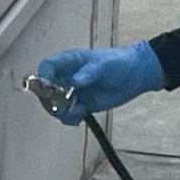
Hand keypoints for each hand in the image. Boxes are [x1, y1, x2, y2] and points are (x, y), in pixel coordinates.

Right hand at [36, 42, 163, 124]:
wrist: (136, 75)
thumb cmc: (119, 62)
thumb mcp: (103, 65)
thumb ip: (87, 73)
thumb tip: (72, 82)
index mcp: (70, 62)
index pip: (47, 67)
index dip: (43, 77)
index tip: (48, 88)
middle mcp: (67, 77)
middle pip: (45, 90)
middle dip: (51, 99)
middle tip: (64, 103)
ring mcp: (73, 92)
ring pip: (54, 105)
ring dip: (61, 111)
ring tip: (78, 110)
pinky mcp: (81, 104)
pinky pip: (67, 114)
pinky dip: (70, 118)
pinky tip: (81, 115)